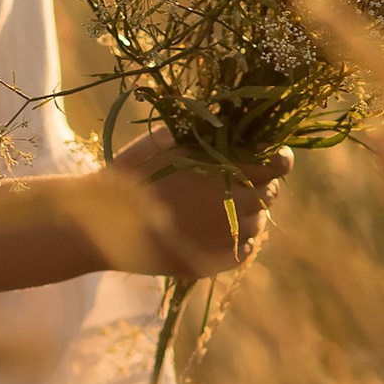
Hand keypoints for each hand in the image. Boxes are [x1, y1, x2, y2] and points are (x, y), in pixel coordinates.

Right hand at [103, 135, 292, 278]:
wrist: (105, 221)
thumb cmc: (133, 173)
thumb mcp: (168, 140)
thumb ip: (205, 133)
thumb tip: (230, 121)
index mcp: (230, 171)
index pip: (277, 165)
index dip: (277, 159)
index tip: (273, 156)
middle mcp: (238, 205)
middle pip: (269, 195)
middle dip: (258, 184)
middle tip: (233, 180)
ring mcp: (228, 238)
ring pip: (256, 223)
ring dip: (245, 213)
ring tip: (214, 206)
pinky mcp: (216, 263)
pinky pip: (242, 249)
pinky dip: (234, 238)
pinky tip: (210, 229)